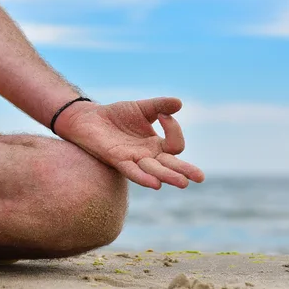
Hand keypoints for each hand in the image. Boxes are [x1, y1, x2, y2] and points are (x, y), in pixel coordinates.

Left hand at [55, 97, 204, 189]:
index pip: (174, 145)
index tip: (164, 114)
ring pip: (154, 171)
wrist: (89, 118)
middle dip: (184, 171)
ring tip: (182, 183)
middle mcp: (147, 156)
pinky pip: (132, 171)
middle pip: (170, 165)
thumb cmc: (116, 115)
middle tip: (199, 178)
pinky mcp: (116, 160)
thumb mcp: (141, 108)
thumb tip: (179, 103)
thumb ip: (160, 105)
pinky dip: (143, 178)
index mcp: (155, 144)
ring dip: (167, 176)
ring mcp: (133, 160)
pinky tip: (155, 184)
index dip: (174, 130)